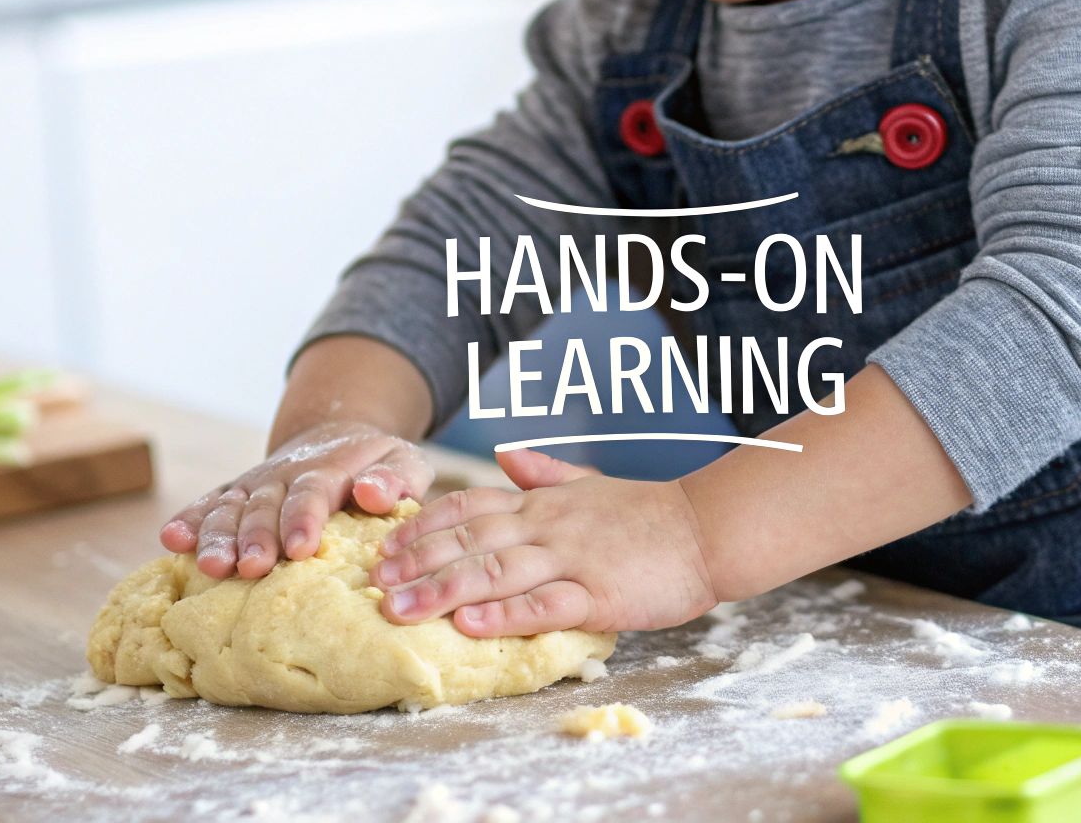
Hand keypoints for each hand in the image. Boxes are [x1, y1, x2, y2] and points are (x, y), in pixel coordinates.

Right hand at [160, 420, 432, 579]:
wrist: (336, 438)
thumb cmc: (378, 465)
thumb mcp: (403, 461)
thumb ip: (395, 477)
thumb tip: (373, 494)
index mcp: (327, 469)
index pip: (312, 492)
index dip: (303, 519)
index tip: (301, 549)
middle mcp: (283, 476)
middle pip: (264, 506)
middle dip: (256, 536)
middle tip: (251, 567)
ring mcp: (254, 485)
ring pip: (230, 508)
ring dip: (217, 536)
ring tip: (209, 565)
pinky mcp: (235, 495)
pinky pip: (207, 505)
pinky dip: (188, 521)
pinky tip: (171, 540)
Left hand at [368, 449, 717, 636]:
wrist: (708, 529)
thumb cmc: (648, 514)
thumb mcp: (590, 483)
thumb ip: (544, 471)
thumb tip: (504, 454)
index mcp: (543, 503)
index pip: (469, 505)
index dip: (423, 526)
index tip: (385, 545)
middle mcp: (548, 526)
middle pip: (469, 539)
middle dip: (416, 561)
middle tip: (372, 582)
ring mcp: (572, 559)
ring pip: (496, 571)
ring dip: (443, 590)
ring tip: (399, 608)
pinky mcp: (599, 594)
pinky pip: (544, 604)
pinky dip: (506, 614)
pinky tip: (472, 625)